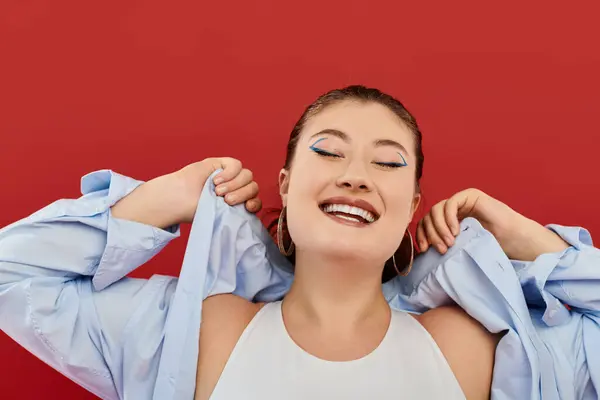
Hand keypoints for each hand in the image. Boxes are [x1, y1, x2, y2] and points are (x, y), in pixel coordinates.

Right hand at [112, 157, 260, 228]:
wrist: (177, 198)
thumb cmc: (195, 210)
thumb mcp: (218, 216)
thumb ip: (234, 218)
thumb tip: (247, 229)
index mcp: (238, 202)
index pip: (256, 200)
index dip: (255, 203)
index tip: (248, 208)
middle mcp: (236, 188)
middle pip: (253, 187)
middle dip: (242, 194)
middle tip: (225, 200)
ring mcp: (230, 175)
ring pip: (247, 175)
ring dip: (234, 184)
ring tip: (217, 190)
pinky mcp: (222, 164)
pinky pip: (236, 165)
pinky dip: (229, 173)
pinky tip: (216, 180)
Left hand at [416, 188, 568, 260]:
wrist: (513, 240)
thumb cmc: (489, 247)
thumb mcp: (459, 247)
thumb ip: (443, 244)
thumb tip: (419, 253)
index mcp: (447, 221)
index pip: (426, 223)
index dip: (421, 235)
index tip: (424, 250)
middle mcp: (452, 209)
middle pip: (429, 217)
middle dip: (432, 234)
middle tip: (441, 249)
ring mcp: (460, 201)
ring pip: (436, 209)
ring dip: (439, 228)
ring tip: (449, 243)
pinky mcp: (469, 195)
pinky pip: (450, 204)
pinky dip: (449, 218)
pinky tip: (455, 231)